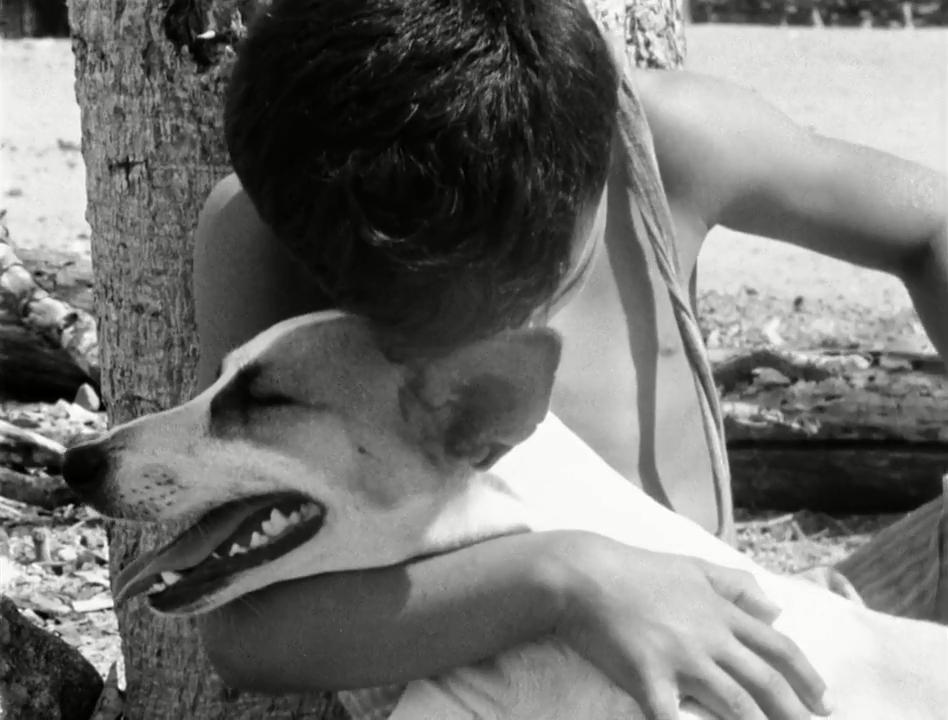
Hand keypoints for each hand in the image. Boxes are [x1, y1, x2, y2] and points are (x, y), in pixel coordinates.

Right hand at [547, 532, 832, 719]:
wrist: (584, 574)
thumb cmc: (635, 570)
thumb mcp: (691, 566)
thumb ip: (734, 584)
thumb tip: (776, 609)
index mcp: (720, 610)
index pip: (777, 646)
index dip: (807, 676)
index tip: (826, 701)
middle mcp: (708, 636)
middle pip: (765, 681)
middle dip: (796, 712)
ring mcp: (680, 657)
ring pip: (734, 703)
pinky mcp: (647, 676)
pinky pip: (672, 717)